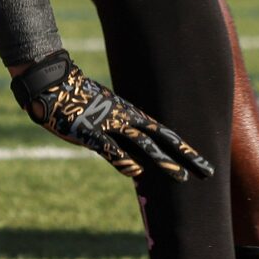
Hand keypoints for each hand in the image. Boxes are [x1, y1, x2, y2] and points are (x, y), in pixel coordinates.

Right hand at [12, 52, 213, 182]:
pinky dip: (123, 159)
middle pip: (161, 139)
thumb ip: (119, 134)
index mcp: (129, 113)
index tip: (204, 161)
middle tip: (207, 172)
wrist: (51, 82)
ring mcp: (108, 124)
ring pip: (141, 143)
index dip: (184, 147)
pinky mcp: (89, 131)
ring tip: (181, 176)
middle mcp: (124, 118)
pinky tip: (136, 172)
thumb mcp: (103, 114)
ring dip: (162, 160)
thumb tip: (133, 157)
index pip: (163, 132)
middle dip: (185, 156)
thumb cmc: (77, 99)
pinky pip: (109, 147)